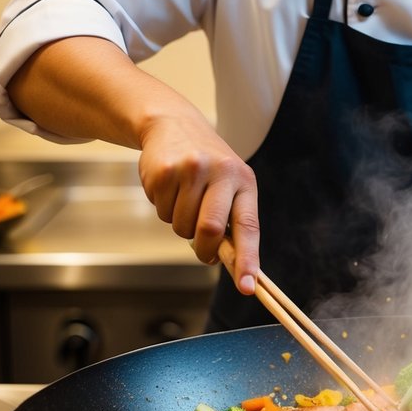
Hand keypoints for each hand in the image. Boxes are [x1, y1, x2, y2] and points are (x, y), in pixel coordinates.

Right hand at [137, 112, 259, 290]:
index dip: (248, 259)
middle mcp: (221, 172)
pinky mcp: (165, 171)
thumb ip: (231, 221)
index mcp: (244, 180)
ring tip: (184, 198)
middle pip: (210, 230)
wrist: (173, 123)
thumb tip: (232, 265)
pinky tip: (169, 187)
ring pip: (182, 226)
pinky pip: (162, 212)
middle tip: (202, 252)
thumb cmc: (207, 166)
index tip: (247, 287)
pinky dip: (164, 209)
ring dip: (180, 225)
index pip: (248, 225)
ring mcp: (191, 169)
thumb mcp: (229, 184)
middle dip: (204, 250)